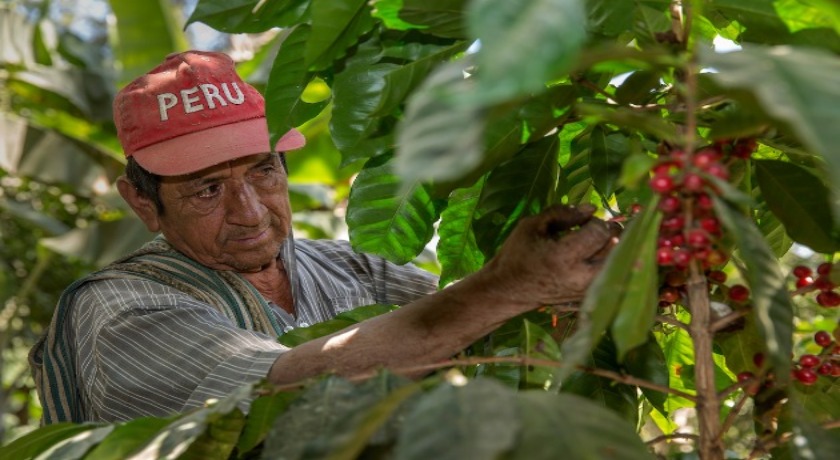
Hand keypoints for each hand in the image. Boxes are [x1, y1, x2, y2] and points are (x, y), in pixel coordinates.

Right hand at [483, 204, 617, 308]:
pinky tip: (595, 257)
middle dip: (609, 232)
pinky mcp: (588, 297)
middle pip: (615, 247)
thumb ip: (561, 213)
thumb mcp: (532, 225)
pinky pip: (611, 275)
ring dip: (613, 248)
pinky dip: (609, 262)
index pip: (599, 232)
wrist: (509, 289)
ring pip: (618, 262)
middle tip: (594, 229)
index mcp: (563, 257)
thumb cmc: (517, 254)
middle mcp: (579, 276)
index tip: (584, 221)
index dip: (595, 221)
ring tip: (596, 242)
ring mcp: (586, 290)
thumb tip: (592, 208)